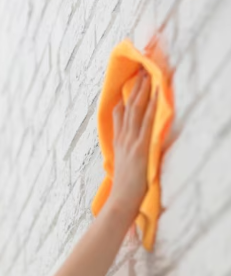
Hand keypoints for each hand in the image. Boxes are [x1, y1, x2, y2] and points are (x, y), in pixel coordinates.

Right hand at [108, 68, 158, 223]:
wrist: (121, 203)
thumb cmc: (124, 192)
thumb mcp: (122, 169)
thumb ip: (125, 157)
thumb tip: (128, 152)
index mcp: (118, 145)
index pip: (119, 117)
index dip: (123, 100)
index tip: (127, 86)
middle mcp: (123, 140)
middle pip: (128, 108)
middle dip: (134, 89)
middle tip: (139, 72)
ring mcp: (131, 143)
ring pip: (136, 110)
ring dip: (142, 91)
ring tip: (147, 75)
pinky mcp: (140, 147)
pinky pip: (147, 121)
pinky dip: (151, 105)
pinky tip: (155, 92)